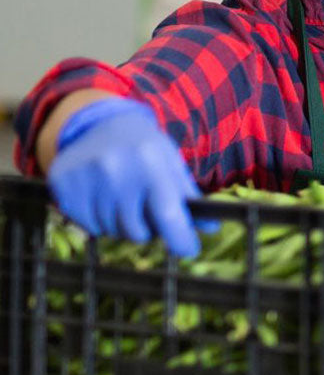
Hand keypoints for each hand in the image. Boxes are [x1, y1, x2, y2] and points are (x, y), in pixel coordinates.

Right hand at [47, 96, 208, 256]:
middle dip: (148, 228)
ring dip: (123, 224)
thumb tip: (209, 227)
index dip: (181, 239)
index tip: (189, 249)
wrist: (98, 124)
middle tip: (146, 209)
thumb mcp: (171, 163)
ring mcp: (85, 178)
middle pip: (138, 232)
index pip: (167, 214)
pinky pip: (88, 226)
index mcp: (149, 163)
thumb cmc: (144, 148)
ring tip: (123, 198)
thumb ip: (189, 195)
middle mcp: (114, 170)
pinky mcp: (62, 186)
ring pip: (113, 231)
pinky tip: (103, 197)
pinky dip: (99, 220)